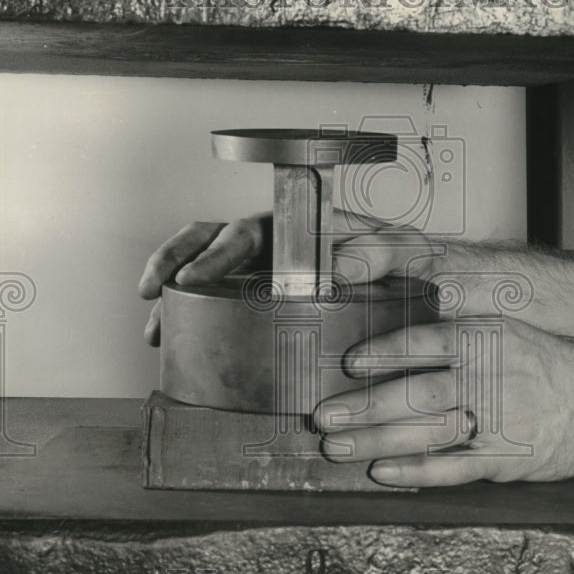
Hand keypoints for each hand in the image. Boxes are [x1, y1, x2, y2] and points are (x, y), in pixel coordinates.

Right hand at [139, 211, 441, 344]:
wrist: (419, 283)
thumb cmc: (407, 262)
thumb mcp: (403, 250)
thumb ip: (377, 251)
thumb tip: (336, 269)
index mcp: (298, 230)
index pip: (245, 231)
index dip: (213, 251)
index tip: (194, 276)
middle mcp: (273, 248)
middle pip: (208, 241)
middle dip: (174, 263)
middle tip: (156, 293)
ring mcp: (262, 274)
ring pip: (203, 271)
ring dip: (172, 293)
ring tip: (154, 329)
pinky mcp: (262, 305)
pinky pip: (217, 304)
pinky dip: (190, 320)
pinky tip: (176, 343)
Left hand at [314, 318, 573, 487]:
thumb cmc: (544, 364)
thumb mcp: (504, 330)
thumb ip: (453, 335)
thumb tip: (390, 344)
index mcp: (485, 339)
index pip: (427, 342)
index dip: (385, 352)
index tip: (349, 362)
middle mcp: (489, 378)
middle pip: (417, 393)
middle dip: (365, 406)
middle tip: (323, 415)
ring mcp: (496, 421)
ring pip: (427, 433)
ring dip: (376, 441)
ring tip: (337, 445)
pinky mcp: (502, 458)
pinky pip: (453, 468)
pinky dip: (415, 471)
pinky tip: (381, 472)